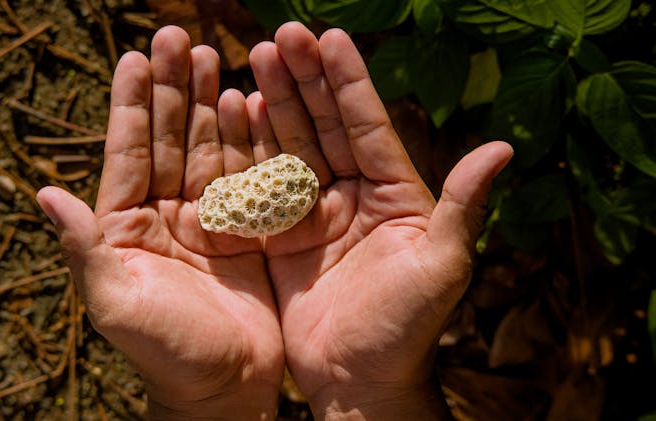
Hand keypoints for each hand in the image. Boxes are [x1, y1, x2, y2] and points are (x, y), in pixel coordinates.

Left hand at [36, 26, 283, 418]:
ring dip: (210, 103)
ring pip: (208, 149)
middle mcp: (165, 214)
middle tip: (179, 37)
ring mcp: (208, 219)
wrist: (225, 387)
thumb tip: (44, 193)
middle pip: (169, 139)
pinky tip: (250, 105)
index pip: (128, 152)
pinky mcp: (245, 231)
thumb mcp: (115, 301)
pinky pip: (248, 176)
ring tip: (213, 57)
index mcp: (127, 225)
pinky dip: (249, 141)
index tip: (134, 56)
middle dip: (172, 88)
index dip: (131, 105)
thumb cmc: (165, 351)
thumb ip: (84, 247)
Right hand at [249, 23, 513, 418]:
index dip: (348, 81)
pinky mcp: (280, 238)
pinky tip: (235, 115)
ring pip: (291, 146)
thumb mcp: (442, 266)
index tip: (329, 36)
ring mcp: (314, 215)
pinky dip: (248, 151)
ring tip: (254, 59)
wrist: (360, 382)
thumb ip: (463, 206)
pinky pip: (262, 186)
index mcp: (393, 194)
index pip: (368, 125)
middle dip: (304, 79)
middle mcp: (353, 196)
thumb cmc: (407, 329)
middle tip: (281, 35)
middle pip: (324, 125)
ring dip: (274, 103)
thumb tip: (503, 148)